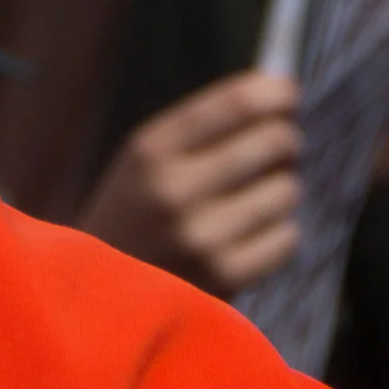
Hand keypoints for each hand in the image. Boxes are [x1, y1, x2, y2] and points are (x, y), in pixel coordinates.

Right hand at [79, 69, 301, 300]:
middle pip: (269, 143)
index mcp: (152, 149)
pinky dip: (282, 232)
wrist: (99, 297)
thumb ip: (201, 127)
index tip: (289, 91)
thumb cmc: (135, 213)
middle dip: (286, 138)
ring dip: (283, 187)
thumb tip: (278, 97)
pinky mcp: (222, 281)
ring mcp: (200, 239)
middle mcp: (175, 191)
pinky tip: (259, 231)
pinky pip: (285, 240)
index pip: (234, 104)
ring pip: (284, 191)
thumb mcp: (145, 158)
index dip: (274, 93)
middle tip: (283, 144)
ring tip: (264, 192)